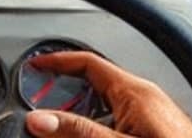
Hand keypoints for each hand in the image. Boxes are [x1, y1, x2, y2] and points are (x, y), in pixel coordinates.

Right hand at [23, 53, 191, 137]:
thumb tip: (40, 120)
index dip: (57, 61)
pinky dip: (100, 126)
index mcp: (136, 91)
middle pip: (93, 84)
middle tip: (41, 104)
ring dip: (82, 116)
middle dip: (65, 94)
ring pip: (105, 105)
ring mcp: (152, 116)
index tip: (35, 66)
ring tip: (65, 130)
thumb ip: (79, 133)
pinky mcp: (157, 130)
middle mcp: (145, 98)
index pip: (87, 62)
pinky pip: (119, 120)